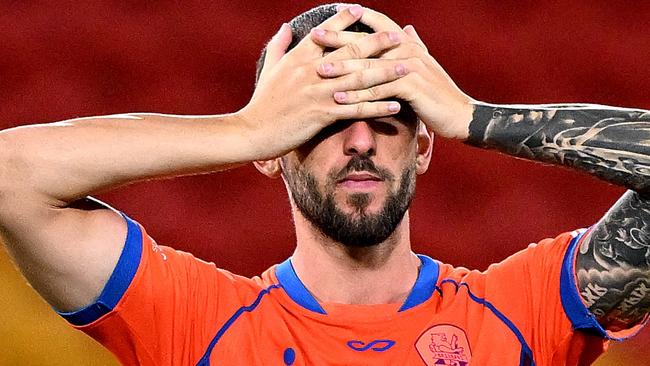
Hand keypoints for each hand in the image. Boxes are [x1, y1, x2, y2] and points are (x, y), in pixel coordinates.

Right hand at [237, 6, 408, 159]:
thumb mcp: (269, 69)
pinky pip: (357, 109)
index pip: (327, 33)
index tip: (362, 9)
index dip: (345, 19)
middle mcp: (311, 71)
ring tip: (406, 67)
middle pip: (350, 52)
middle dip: (377, 42)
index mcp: (299, 57)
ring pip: (358, 79)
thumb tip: (286, 26)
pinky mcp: (322, 114)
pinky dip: (378, 106)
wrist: (253, 131)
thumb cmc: (262, 102)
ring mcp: (318, 92)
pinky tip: (395, 104)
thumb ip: (279, 45)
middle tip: (398, 36)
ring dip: (385, 73)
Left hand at [310, 7, 475, 139]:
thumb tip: (406, 28)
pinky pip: (378, 91)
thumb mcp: (425, 65)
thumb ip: (414, 45)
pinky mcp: (410, 88)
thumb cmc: (438, 92)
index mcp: (408, 43)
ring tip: (319, 70)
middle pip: (368, 42)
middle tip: (315, 35)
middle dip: (339, 39)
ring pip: (370, 67)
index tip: (333, 11)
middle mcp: (408, 51)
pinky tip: (339, 99)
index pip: (379, 23)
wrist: (460, 113)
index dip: (357, 16)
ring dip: (343, 69)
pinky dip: (358, 96)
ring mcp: (410, 68)